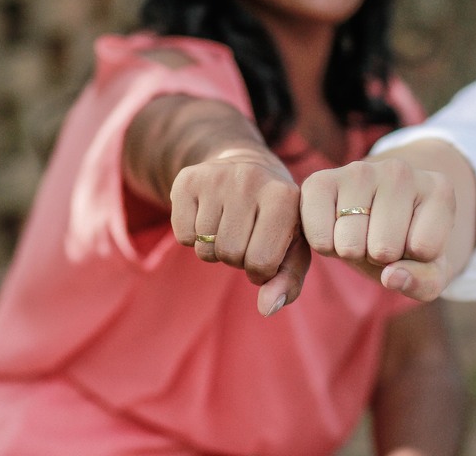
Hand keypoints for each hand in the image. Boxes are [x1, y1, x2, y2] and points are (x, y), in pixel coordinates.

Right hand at [170, 151, 309, 315]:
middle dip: (236, 258)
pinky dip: (193, 238)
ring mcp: (218, 176)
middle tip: (243, 238)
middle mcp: (251, 179)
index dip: (260, 271)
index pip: (262, 261)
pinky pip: (183, 236)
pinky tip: (208, 218)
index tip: (264, 255)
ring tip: (227, 229)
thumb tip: (266, 308)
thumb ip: (288, 280)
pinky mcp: (188, 179)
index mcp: (284, 195)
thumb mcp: (293, 246)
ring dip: (214, 249)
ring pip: (204, 247)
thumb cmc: (276, 217)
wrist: (249, 167)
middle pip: (230, 253)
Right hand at [301, 157, 456, 301]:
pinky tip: (336, 227)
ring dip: (353, 252)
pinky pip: (318, 237)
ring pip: (351, 245)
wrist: (377, 213)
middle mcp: (400, 171)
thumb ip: (423, 282)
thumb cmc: (407, 243)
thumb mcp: (429, 271)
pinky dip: (325, 247)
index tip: (412, 242)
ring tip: (361, 232)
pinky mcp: (320, 180)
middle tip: (381, 238)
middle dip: (380, 257)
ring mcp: (359, 170)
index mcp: (438, 189)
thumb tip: (390, 277)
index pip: (424, 249)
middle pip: (384, 248)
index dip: (415, 259)